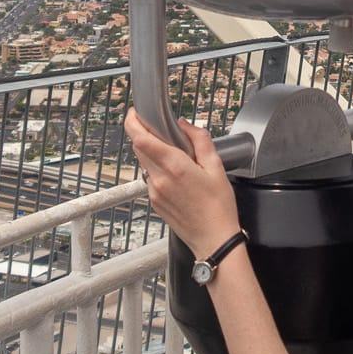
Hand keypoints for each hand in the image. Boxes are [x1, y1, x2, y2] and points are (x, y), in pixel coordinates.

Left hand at [122, 108, 239, 259]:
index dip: (133, 123)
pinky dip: (158, 170)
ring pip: (145, 163)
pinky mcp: (154, 202)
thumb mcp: (217, 167)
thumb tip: (185, 126)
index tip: (135, 113)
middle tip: (159, 129)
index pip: (141, 139)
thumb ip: (200, 141)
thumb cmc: (219, 207)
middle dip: (144, 135)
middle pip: (139, 148)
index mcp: (174, 166)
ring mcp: (154, 192)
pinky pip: (150, 178)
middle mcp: (159, 179)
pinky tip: (177, 177)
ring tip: (176, 156)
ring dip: (153, 153)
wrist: (214, 240)